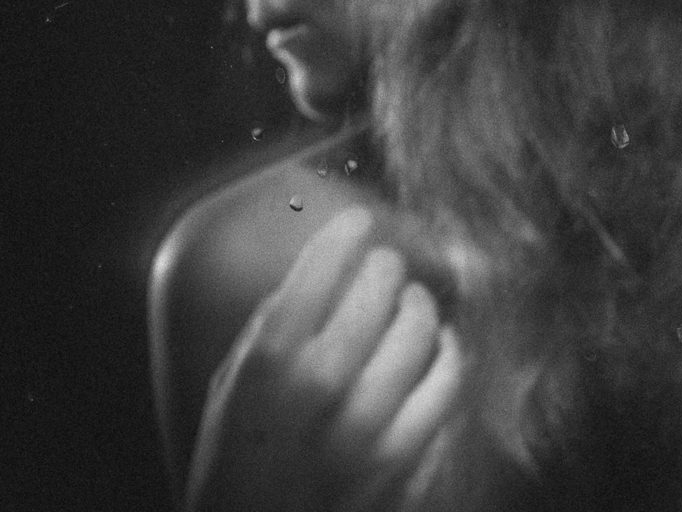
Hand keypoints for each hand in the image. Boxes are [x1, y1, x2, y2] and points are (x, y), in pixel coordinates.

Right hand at [185, 207, 464, 511]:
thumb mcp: (230, 385)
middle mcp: (321, 384)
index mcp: (270, 360)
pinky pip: (447, 383)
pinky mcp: (401, 457)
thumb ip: (272, 326)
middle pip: (380, 286)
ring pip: (421, 328)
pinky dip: (448, 353)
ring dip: (420, 303)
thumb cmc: (233, 462)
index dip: (346, 232)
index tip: (357, 222)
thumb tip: (322, 273)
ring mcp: (366, 423)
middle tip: (385, 266)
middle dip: (386, 265)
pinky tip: (439, 344)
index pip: (321, 266)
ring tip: (412, 301)